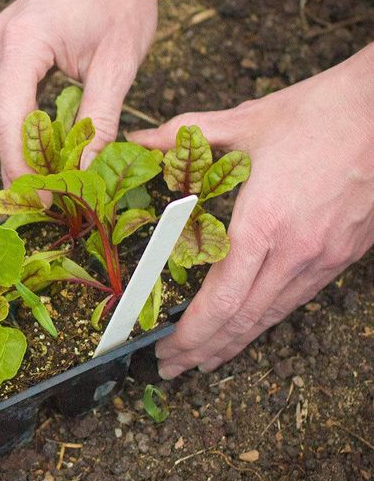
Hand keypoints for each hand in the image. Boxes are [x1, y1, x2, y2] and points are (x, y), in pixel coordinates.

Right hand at [0, 0, 160, 184]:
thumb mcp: (120, 63)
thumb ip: (99, 120)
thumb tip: (86, 174)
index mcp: (21, 43)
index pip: (8, 121)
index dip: (21, 168)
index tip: (42, 202)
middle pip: (2, 121)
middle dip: (23, 165)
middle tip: (51, 205)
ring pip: (5, 111)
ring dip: (27, 148)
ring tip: (54, 184)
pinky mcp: (7, 45)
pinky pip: (12, 95)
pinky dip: (30, 125)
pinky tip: (51, 149)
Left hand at [130, 44, 373, 377]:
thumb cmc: (317, 112)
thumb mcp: (243, 121)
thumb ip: (185, 135)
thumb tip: (138, 140)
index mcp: (263, 223)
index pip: (220, 299)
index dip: (190, 332)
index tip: (163, 348)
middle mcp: (295, 252)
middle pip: (243, 320)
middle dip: (203, 350)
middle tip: (170, 367)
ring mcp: (323, 257)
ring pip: (272, 316)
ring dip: (235, 343)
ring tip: (203, 359)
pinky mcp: (343, 255)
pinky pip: (296, 298)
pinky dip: (265, 319)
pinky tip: (248, 326)